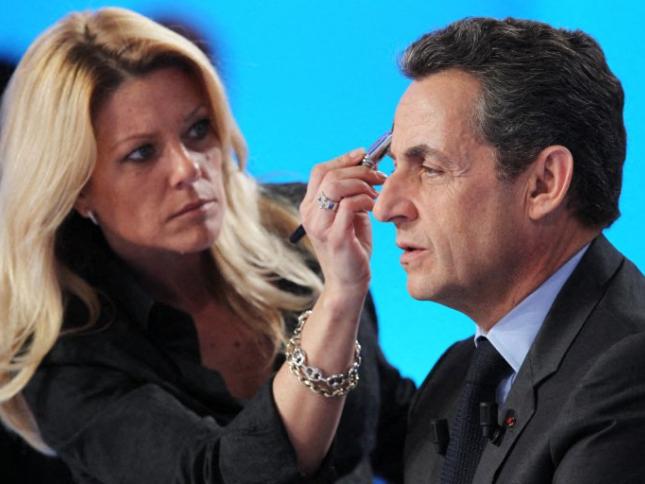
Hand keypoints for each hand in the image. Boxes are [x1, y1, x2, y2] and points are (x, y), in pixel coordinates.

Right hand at [300, 148, 386, 294]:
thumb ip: (351, 192)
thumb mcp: (349, 214)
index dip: (343, 159)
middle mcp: (310, 214)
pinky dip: (365, 200)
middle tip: (379, 176)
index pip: (320, 171)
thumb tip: (366, 164)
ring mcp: (320, 226)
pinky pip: (349, 205)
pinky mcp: (336, 237)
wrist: (348, 281)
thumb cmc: (352, 246)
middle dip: (359, 170)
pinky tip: (373, 207)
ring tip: (375, 193)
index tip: (365, 156)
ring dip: (361, 184)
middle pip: (330, 175)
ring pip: (336, 186)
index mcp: (310, 206)